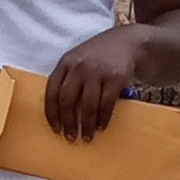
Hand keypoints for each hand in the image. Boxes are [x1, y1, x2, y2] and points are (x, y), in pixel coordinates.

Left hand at [42, 23, 153, 144]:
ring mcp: (98, 71)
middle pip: (67, 100)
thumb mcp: (77, 60)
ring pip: (87, 105)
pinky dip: (103, 118)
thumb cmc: (97, 57)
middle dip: (68, 122)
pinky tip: (102, 127)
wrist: (127, 42)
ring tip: (87, 137)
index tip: (55, 129)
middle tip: (71, 138)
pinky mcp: (116, 77)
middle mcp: (79, 66)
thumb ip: (67, 79)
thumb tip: (58, 113)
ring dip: (86, 124)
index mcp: (65, 62)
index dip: (52, 113)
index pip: (52, 91)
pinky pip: (107, 104)